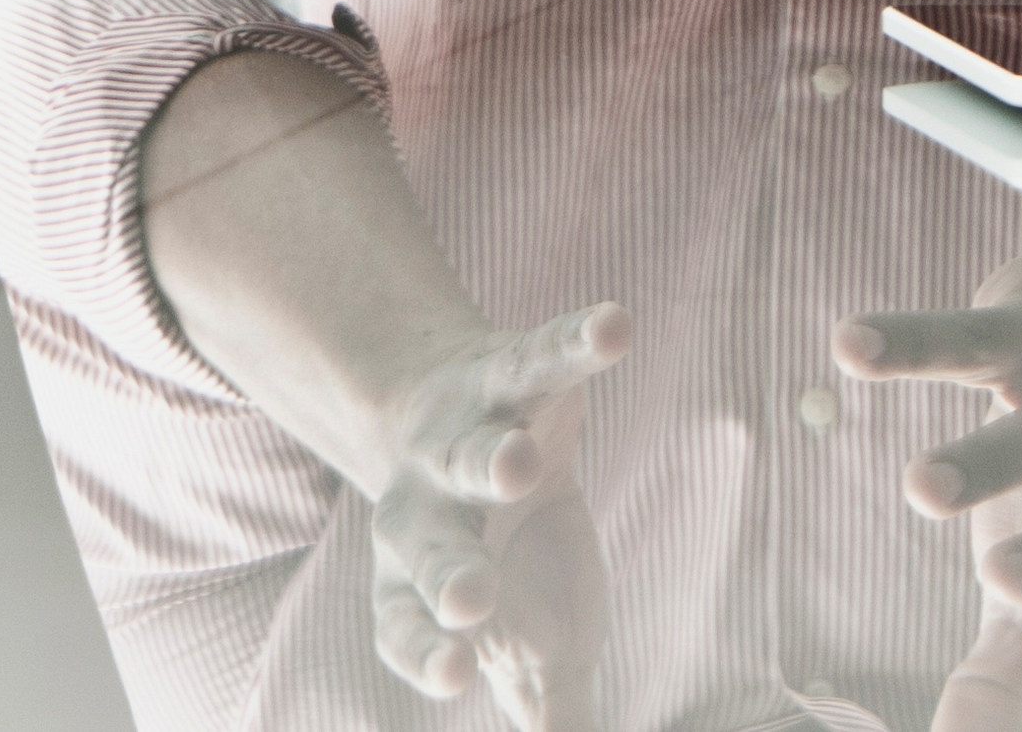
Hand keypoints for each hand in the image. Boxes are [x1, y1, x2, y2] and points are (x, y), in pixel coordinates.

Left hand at [357, 304, 626, 726]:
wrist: (444, 406)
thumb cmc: (492, 545)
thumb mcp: (513, 627)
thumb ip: (546, 696)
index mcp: (414, 583)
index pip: (406, 625)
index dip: (425, 648)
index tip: (453, 670)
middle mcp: (426, 510)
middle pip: (432, 548)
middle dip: (450, 574)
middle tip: (469, 600)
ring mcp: (464, 435)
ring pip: (473, 450)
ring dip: (495, 457)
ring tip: (522, 461)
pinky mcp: (507, 371)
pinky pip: (541, 355)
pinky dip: (576, 342)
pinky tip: (615, 327)